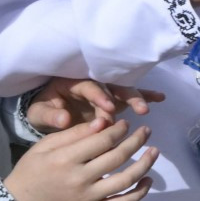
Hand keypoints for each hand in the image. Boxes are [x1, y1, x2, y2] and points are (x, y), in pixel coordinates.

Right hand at [2, 115, 158, 200]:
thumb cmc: (32, 170)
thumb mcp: (45, 145)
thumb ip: (74, 134)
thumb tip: (103, 122)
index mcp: (66, 159)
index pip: (102, 140)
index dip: (119, 129)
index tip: (127, 123)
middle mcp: (80, 179)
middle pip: (117, 157)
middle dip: (136, 141)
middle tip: (147, 130)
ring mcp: (89, 198)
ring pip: (125, 181)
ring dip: (145, 164)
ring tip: (155, 151)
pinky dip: (139, 193)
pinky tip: (149, 180)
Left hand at [26, 79, 163, 131]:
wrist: (46, 112)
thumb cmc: (43, 110)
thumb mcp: (39, 113)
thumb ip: (50, 115)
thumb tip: (64, 119)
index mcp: (72, 82)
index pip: (89, 86)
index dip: (99, 96)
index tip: (109, 109)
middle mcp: (92, 82)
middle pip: (111, 85)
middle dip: (125, 96)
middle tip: (139, 109)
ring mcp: (104, 91)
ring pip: (122, 91)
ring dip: (136, 98)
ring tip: (147, 108)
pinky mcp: (112, 100)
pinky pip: (128, 97)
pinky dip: (144, 96)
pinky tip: (160, 98)